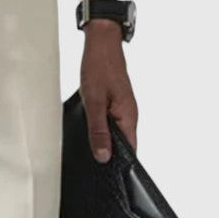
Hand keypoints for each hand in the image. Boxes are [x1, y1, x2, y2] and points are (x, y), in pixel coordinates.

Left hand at [79, 19, 137, 162]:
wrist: (101, 42)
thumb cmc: (98, 67)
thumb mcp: (93, 102)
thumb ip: (98, 131)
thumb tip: (103, 156)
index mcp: (128, 117)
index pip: (130, 151)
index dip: (118, 165)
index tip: (105, 175)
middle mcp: (129, 115)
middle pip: (123, 145)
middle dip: (109, 156)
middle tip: (92, 167)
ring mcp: (123, 110)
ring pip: (116, 135)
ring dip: (104, 142)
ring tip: (89, 151)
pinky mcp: (116, 104)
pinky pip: (111, 124)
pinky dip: (101, 130)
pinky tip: (89, 132)